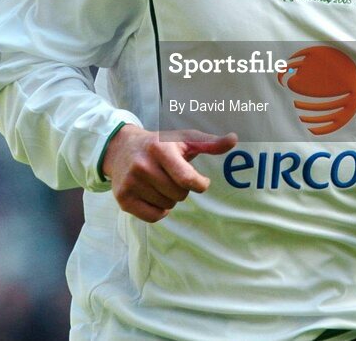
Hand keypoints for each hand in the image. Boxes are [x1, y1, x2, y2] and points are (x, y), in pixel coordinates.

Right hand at [102, 125, 237, 222]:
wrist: (121, 148)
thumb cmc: (160, 144)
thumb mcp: (184, 138)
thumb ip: (210, 142)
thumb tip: (234, 139)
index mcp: (160, 148)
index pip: (186, 179)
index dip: (200, 184)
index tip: (201, 181)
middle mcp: (143, 165)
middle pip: (179, 195)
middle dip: (182, 188)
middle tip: (172, 176)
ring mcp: (131, 182)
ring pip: (167, 206)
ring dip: (170, 198)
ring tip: (160, 182)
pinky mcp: (123, 198)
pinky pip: (153, 217)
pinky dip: (159, 211)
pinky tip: (153, 195)